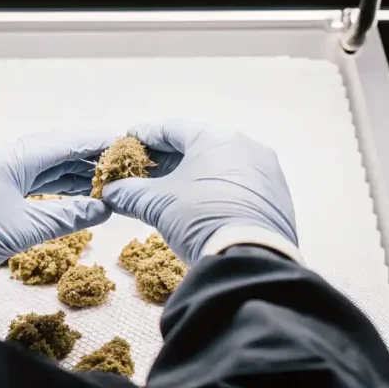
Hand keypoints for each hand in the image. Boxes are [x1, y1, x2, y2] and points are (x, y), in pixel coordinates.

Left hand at [0, 130, 112, 300]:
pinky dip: (48, 192)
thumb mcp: (20, 230)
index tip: (128, 144)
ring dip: (69, 179)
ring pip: (38, 171)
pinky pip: (24, 186)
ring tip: (104, 185)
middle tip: (124, 169)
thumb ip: (66, 217)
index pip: (64, 144)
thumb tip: (103, 208)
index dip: (97, 144)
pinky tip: (68, 201)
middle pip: (53, 154)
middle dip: (87, 162)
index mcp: (9, 157)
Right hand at [101, 120, 300, 265]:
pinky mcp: (277, 197)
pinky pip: (239, 186)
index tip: (129, 141)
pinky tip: (201, 207)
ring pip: (220, 166)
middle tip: (145, 171)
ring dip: (194, 176)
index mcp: (216, 137)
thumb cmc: (200, 219)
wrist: (250, 259)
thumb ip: (131, 193)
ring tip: (171, 192)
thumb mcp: (158, 204)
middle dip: (168, 159)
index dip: (146, 136)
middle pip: (197, 146)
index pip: (172, 129)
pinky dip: (216, 191)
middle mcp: (246, 146)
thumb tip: (110, 193)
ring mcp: (266, 172)